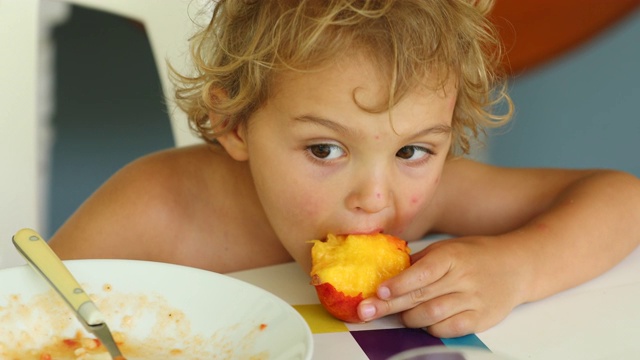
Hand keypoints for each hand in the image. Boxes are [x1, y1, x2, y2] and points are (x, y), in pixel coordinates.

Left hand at [357, 236, 527, 337]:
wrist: (517, 265)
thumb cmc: (475, 255)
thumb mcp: (447, 248)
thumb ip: (419, 262)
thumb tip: (386, 273)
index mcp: (451, 256)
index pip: (421, 273)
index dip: (398, 284)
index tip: (378, 291)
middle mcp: (462, 278)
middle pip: (420, 296)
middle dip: (390, 306)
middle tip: (367, 311)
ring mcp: (473, 300)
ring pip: (432, 315)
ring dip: (410, 318)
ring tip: (402, 314)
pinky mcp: (481, 318)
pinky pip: (450, 329)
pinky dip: (432, 328)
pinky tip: (427, 322)